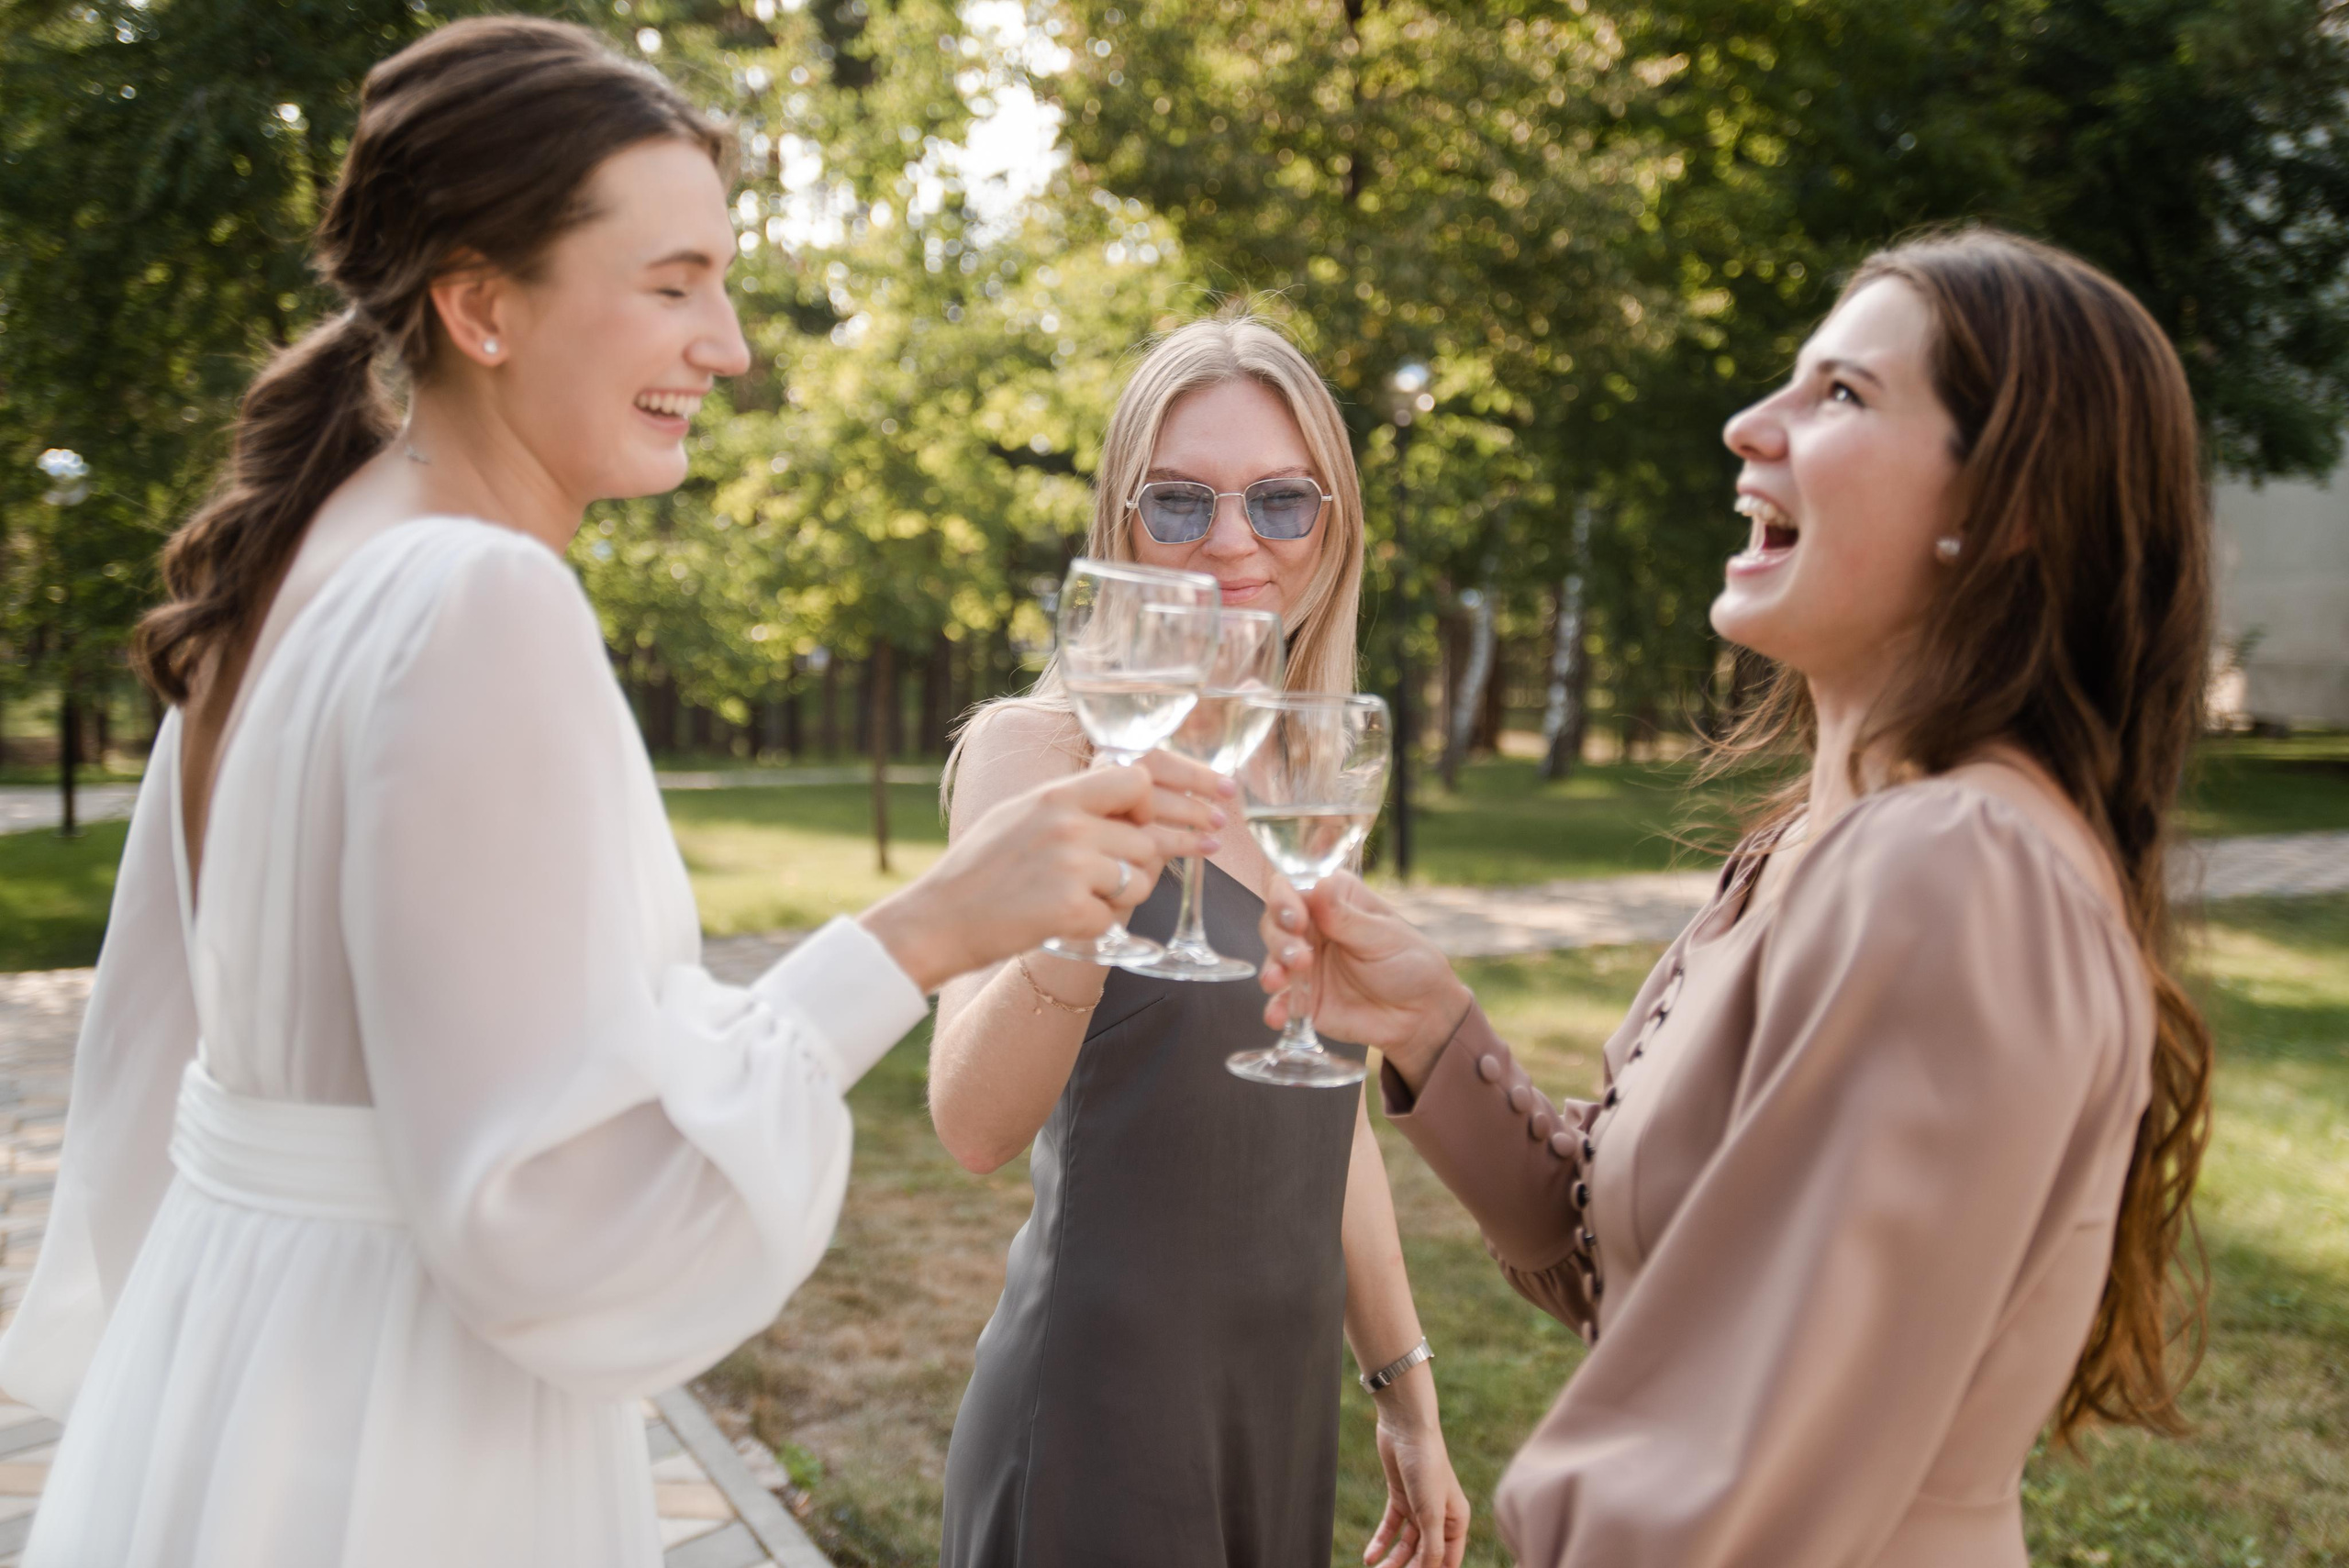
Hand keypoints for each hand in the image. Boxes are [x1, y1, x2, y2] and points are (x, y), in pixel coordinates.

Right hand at [862, 755, 1229, 991]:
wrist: (936, 919)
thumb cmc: (979, 870)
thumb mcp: (1022, 814)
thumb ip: (1073, 804)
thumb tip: (1134, 791)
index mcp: (1057, 794)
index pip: (1137, 779)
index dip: (1167, 798)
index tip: (1199, 806)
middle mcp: (1067, 823)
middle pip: (1148, 837)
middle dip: (1164, 851)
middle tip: (1211, 844)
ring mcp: (1070, 866)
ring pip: (1139, 880)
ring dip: (1125, 895)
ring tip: (1085, 899)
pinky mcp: (1069, 910)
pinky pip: (1114, 919)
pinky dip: (1098, 928)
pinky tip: (1064, 923)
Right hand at [1257, 872, 1472, 1090]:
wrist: (1420, 1014)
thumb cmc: (1408, 963)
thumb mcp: (1383, 937)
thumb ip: (1347, 918)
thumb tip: (1320, 885)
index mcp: (1333, 899)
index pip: (1294, 886)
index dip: (1284, 898)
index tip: (1295, 918)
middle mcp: (1312, 927)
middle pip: (1275, 921)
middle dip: (1279, 937)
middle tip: (1299, 957)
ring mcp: (1303, 962)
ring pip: (1272, 957)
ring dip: (1273, 966)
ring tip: (1281, 980)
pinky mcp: (1302, 997)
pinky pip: (1280, 1000)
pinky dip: (1275, 1007)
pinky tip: (1278, 1015)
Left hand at [1365, 1403, 1470, 1567]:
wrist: (1406, 1427)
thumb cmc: (1426, 1465)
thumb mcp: (1431, 1512)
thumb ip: (1432, 1547)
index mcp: (1456, 1521)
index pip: (1448, 1561)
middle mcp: (1440, 1517)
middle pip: (1426, 1555)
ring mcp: (1418, 1507)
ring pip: (1406, 1545)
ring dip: (1392, 1561)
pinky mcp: (1399, 1497)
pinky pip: (1390, 1527)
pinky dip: (1380, 1542)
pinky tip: (1369, 1558)